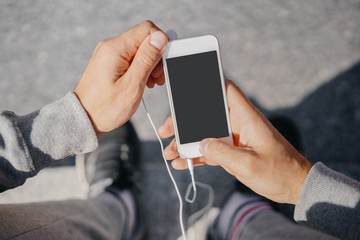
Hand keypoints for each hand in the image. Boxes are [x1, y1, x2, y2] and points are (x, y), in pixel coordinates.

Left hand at [74, 21, 167, 134]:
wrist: (84, 118)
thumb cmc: (106, 107)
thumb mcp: (132, 85)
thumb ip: (147, 59)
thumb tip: (160, 37)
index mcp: (115, 48)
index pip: (147, 29)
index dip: (161, 43)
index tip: (165, 63)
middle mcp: (110, 46)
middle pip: (144, 38)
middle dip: (156, 57)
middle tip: (158, 79)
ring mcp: (109, 53)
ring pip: (139, 48)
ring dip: (150, 63)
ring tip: (151, 83)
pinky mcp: (110, 61)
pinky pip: (131, 56)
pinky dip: (141, 67)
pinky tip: (143, 81)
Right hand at [158, 79, 312, 203]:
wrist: (294, 187)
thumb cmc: (280, 171)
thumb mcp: (249, 163)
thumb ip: (222, 153)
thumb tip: (200, 144)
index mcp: (246, 117)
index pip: (226, 90)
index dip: (207, 84)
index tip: (186, 88)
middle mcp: (238, 123)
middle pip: (206, 113)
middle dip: (184, 121)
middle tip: (166, 131)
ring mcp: (233, 138)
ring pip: (204, 133)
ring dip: (186, 141)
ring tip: (169, 152)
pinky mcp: (232, 151)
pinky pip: (210, 149)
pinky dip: (196, 155)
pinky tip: (182, 162)